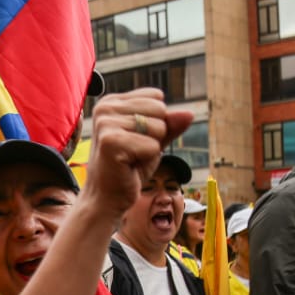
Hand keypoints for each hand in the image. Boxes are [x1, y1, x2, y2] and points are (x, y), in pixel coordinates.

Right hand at [85, 89, 192, 214]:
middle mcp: (105, 108)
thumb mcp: (153, 141)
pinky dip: (147, 160)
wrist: (107, 197)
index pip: (156, 97)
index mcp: (112, 102)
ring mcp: (105, 123)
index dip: (156, 122)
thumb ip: (169, 125)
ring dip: (151, 148)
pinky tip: (127, 166)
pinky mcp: (110, 142)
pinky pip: (152, 146)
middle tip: (134, 152)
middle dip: (155, 135)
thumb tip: (189, 113)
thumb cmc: (128, 168)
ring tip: (131, 159)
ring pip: (158, 127)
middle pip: (159, 109)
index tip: (135, 140)